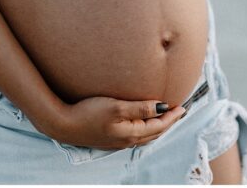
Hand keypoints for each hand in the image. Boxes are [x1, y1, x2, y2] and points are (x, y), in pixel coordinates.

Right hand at [54, 95, 185, 149]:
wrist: (64, 124)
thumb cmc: (89, 113)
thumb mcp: (117, 106)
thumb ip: (140, 107)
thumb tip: (162, 106)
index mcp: (131, 134)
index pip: (158, 126)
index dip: (172, 116)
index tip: (182, 106)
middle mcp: (126, 140)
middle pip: (154, 133)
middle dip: (168, 122)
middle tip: (179, 111)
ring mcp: (118, 141)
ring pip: (145, 135)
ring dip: (157, 125)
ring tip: (165, 116)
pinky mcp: (110, 138)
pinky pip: (135, 134)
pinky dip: (145, 128)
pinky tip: (143, 121)